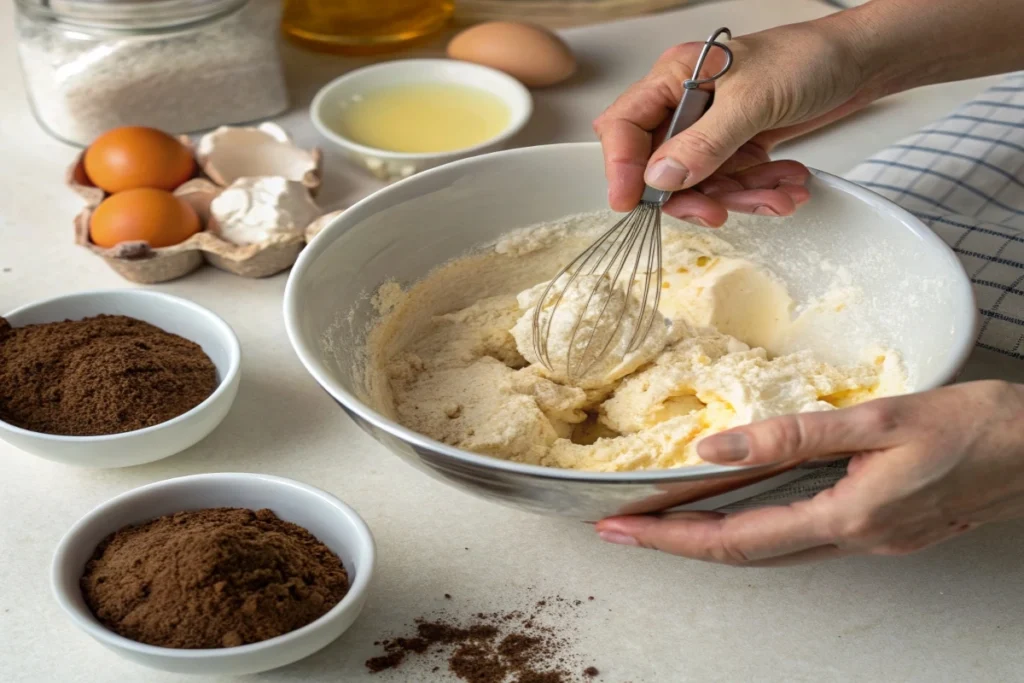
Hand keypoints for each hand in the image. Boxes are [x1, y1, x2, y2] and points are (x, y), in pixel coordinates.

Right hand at [593, 15, 876, 226]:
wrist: (864, 62)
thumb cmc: (811, 58)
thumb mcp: (754, 101)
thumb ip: (704, 143)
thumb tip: (661, 179)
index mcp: (675, 77)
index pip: (626, 127)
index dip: (621, 167)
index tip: (631, 203)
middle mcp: (687, 105)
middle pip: (662, 167)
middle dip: (693, 194)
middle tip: (717, 211)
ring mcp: (713, 129)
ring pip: (703, 183)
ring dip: (740, 196)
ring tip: (779, 194)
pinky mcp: (739, 146)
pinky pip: (734, 183)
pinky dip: (760, 192)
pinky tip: (788, 187)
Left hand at [595, 381, 1023, 564]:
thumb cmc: (980, 428)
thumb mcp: (880, 419)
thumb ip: (794, 434)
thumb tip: (717, 448)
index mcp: (847, 516)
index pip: (735, 538)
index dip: (670, 536)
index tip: (622, 529)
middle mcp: (854, 539)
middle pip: (745, 554)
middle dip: (678, 543)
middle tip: (625, 530)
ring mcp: (872, 540)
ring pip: (772, 550)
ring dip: (713, 539)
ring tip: (666, 521)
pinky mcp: (885, 528)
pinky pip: (801, 537)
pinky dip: (757, 528)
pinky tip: (743, 510)